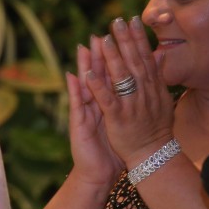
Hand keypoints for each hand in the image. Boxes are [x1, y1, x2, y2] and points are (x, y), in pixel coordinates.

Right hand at [66, 35, 122, 187]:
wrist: (99, 173)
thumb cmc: (112, 148)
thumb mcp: (122, 123)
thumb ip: (125, 104)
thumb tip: (135, 89)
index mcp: (107, 103)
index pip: (111, 76)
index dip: (115, 58)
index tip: (118, 39)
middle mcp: (93, 105)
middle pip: (97, 76)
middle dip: (98, 55)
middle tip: (98, 35)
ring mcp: (84, 113)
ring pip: (85, 85)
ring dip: (84, 66)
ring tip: (84, 48)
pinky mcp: (79, 124)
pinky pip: (77, 104)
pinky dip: (76, 89)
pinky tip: (73, 76)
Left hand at [84, 16, 174, 167]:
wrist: (152, 155)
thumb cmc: (154, 126)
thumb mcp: (160, 98)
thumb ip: (158, 76)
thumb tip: (161, 54)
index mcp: (151, 87)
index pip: (144, 58)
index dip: (138, 39)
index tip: (131, 20)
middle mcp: (143, 93)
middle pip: (133, 62)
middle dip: (125, 41)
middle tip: (117, 21)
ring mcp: (130, 104)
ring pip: (121, 78)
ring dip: (112, 58)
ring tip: (102, 40)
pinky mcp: (118, 117)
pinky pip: (106, 100)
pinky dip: (98, 87)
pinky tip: (88, 74)